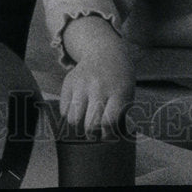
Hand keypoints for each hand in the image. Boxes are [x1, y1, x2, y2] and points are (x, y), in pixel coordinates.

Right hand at [59, 19, 135, 136]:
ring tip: (84, 122)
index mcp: (118, 93)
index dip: (106, 135)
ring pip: (73, 119)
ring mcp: (82, 84)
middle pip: (89, 124)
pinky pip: (63, 109)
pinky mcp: (68, 81)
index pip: (108, 122)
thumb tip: (109, 139)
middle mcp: (99, 87)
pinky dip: (69, 115)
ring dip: (78, 127)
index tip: (106, 136)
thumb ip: (120, 117)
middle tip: (94, 133)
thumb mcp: (128, 95)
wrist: (106, 52)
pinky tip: (78, 110)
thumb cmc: (119, 80)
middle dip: (92, 135)